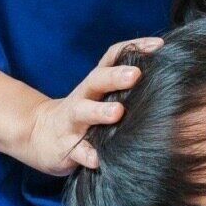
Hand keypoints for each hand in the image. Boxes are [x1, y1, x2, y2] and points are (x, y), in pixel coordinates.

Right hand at [24, 37, 155, 175]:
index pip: (113, 57)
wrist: (39, 134)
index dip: (134, 48)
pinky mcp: (65, 147)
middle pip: (97, 80)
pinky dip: (87, 155)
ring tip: (118, 113)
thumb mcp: (99, 95)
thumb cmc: (82, 114)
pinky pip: (77, 151)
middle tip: (135, 75)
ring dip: (100, 112)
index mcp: (95, 84)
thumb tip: (166, 76)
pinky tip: (98, 159)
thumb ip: (123, 87)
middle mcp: (83, 97)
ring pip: (83, 112)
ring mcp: (71, 122)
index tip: (158, 46)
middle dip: (115, 76)